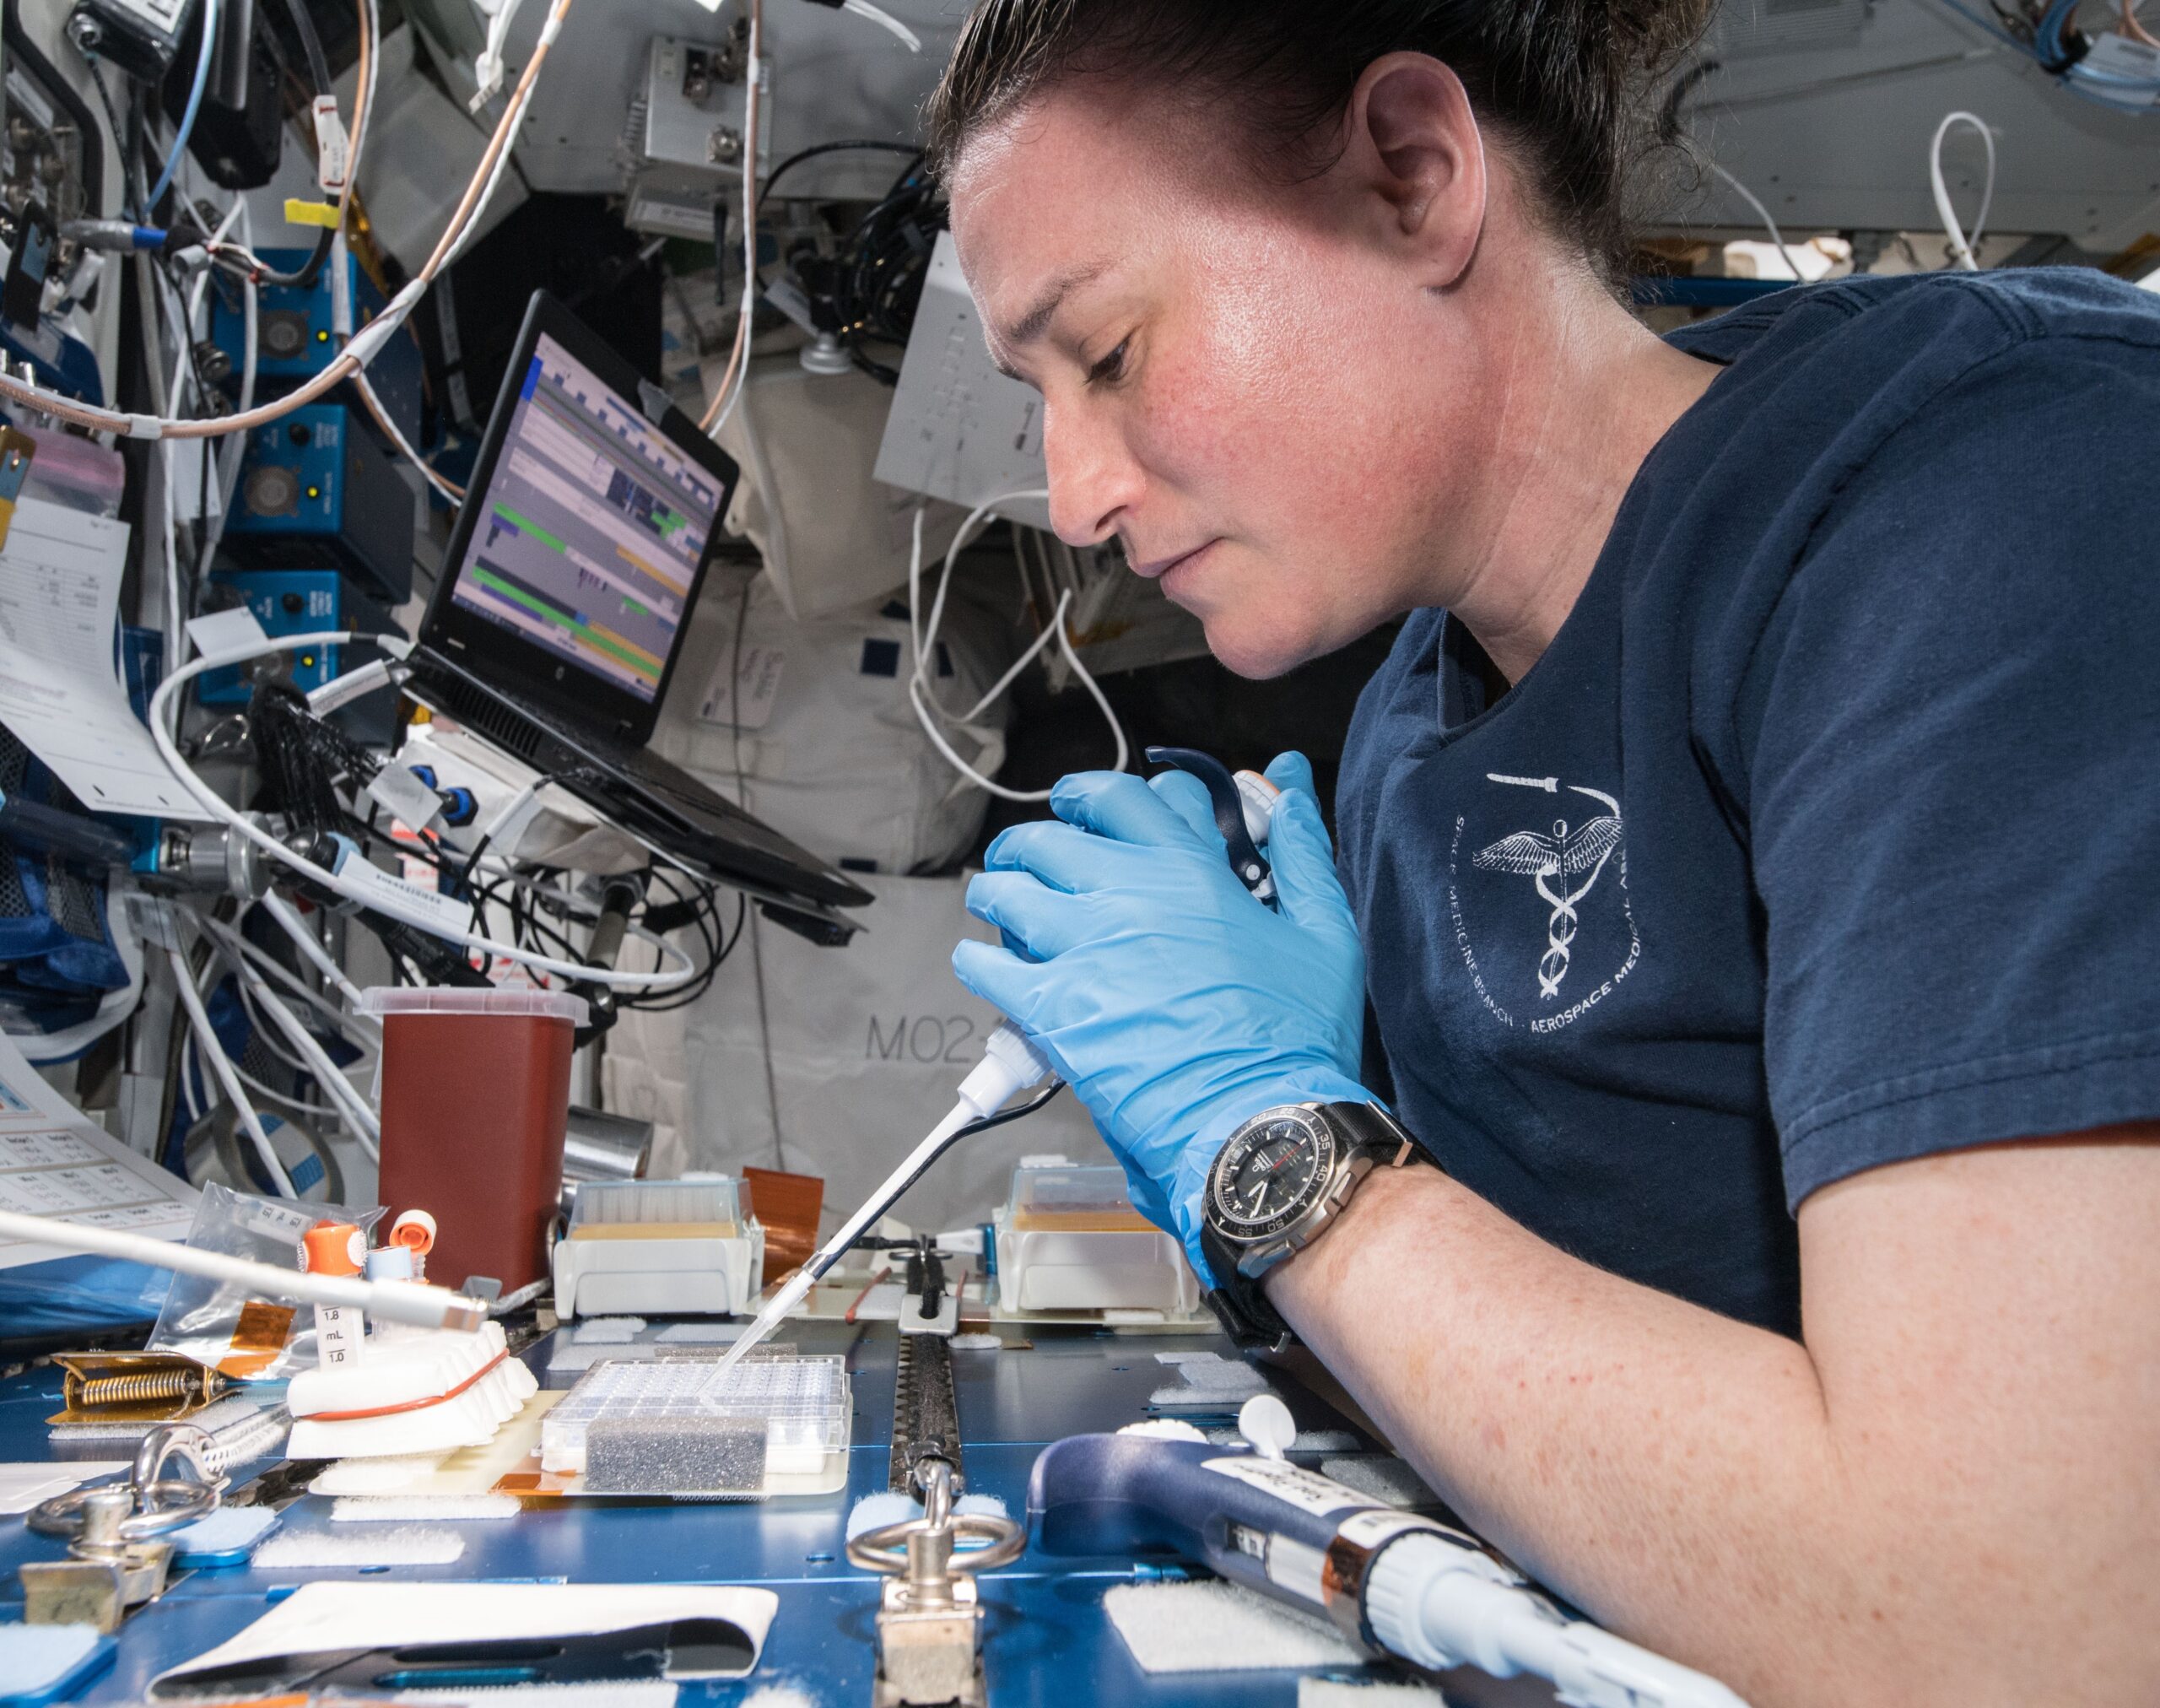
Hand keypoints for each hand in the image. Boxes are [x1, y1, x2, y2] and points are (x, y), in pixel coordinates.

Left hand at [952, 752, 1368, 1279]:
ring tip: (1002, 905)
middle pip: (1048, 838)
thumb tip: (1291, 783)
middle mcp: (1126, 894)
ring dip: (999, 892)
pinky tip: (985, 965)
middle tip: (1032, 860)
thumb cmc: (1296, 1037)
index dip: (1096, 795)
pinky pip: (986, 965)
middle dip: (1033, 843)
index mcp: (1188, 868)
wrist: (1258, 1124)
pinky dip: (978, 960)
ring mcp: (1082, 949)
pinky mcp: (1052, 1008)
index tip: (1087, 808)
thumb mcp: (1324, 932)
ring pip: (1006, 890)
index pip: (1123, 796)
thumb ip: (1303, 851)